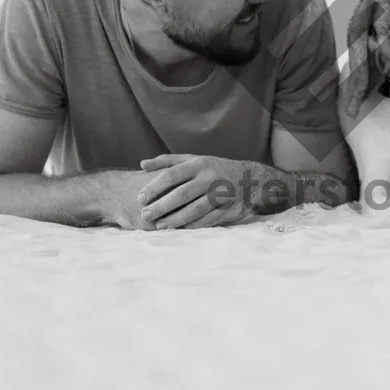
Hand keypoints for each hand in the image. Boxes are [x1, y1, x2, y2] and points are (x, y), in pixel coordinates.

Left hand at [136, 154, 254, 228]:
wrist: (249, 179)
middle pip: (181, 194)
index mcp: (199, 164)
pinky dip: (192, 226)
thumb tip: (142, 164)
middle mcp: (209, 178)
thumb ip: (168, 162)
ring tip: (159, 225)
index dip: (154, 187)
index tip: (140, 198)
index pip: (172, 175)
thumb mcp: (194, 159)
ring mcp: (220, 194)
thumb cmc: (214, 169)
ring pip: (194, 209)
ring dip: (175, 219)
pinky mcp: (228, 208)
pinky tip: (179, 229)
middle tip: (145, 215)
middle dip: (161, 206)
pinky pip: (207, 220)